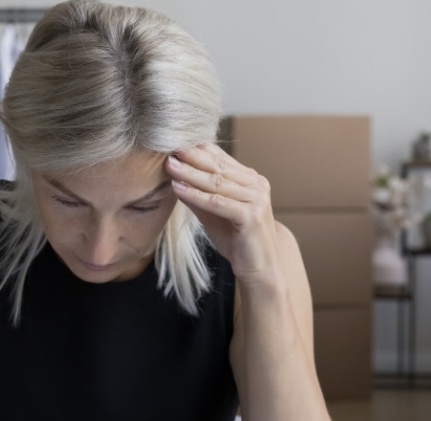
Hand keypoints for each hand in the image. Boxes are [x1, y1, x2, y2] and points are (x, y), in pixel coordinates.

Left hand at [167, 144, 280, 287]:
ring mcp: (256, 199)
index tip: (173, 142)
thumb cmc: (238, 240)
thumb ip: (200, 196)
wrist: (261, 268)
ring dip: (190, 173)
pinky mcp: (251, 215)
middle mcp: (256, 185)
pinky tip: (178, 188)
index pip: (220, 158)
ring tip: (170, 165)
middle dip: (192, 156)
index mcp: (250, 180)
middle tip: (169, 146)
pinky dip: (196, 195)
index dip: (197, 149)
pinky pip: (218, 202)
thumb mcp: (214, 214)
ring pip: (217, 182)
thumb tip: (176, 178)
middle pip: (218, 166)